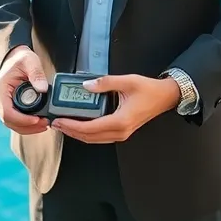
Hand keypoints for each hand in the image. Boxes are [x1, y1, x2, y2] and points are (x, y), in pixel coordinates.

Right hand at [0, 45, 50, 134]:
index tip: (38, 119)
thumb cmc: (21, 59)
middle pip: (9, 121)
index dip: (22, 120)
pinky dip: (26, 124)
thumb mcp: (30, 61)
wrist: (16, 58)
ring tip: (44, 124)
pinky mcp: (7, 107)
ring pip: (12, 124)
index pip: (7, 112)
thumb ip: (37, 73)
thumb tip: (42, 88)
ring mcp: (1, 105)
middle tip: (45, 124)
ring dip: (28, 128)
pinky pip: (15, 121)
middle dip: (27, 126)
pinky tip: (39, 123)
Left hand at [51, 74, 179, 143]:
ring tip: (64, 124)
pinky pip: (100, 136)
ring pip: (94, 139)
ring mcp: (121, 134)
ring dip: (77, 134)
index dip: (72, 126)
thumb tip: (87, 85)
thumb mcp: (127, 81)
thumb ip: (105, 83)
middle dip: (70, 131)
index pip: (90, 128)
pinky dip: (87, 133)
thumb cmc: (149, 90)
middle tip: (56, 123)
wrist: (165, 97)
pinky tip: (79, 125)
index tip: (59, 120)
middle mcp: (120, 131)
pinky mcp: (121, 131)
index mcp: (120, 121)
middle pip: (89, 137)